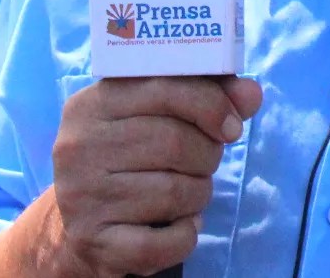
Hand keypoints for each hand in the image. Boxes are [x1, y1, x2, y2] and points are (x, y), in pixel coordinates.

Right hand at [50, 75, 263, 276]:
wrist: (80, 223)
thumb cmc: (129, 159)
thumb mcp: (156, 119)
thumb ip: (205, 98)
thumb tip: (251, 94)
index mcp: (92, 104)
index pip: (164, 88)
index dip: (212, 105)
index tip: (232, 127)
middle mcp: (78, 146)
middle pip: (174, 142)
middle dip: (206, 156)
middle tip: (205, 164)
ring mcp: (81, 196)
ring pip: (173, 192)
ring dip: (198, 196)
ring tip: (188, 195)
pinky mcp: (92, 241)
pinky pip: (163, 241)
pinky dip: (185, 236)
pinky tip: (180, 225)